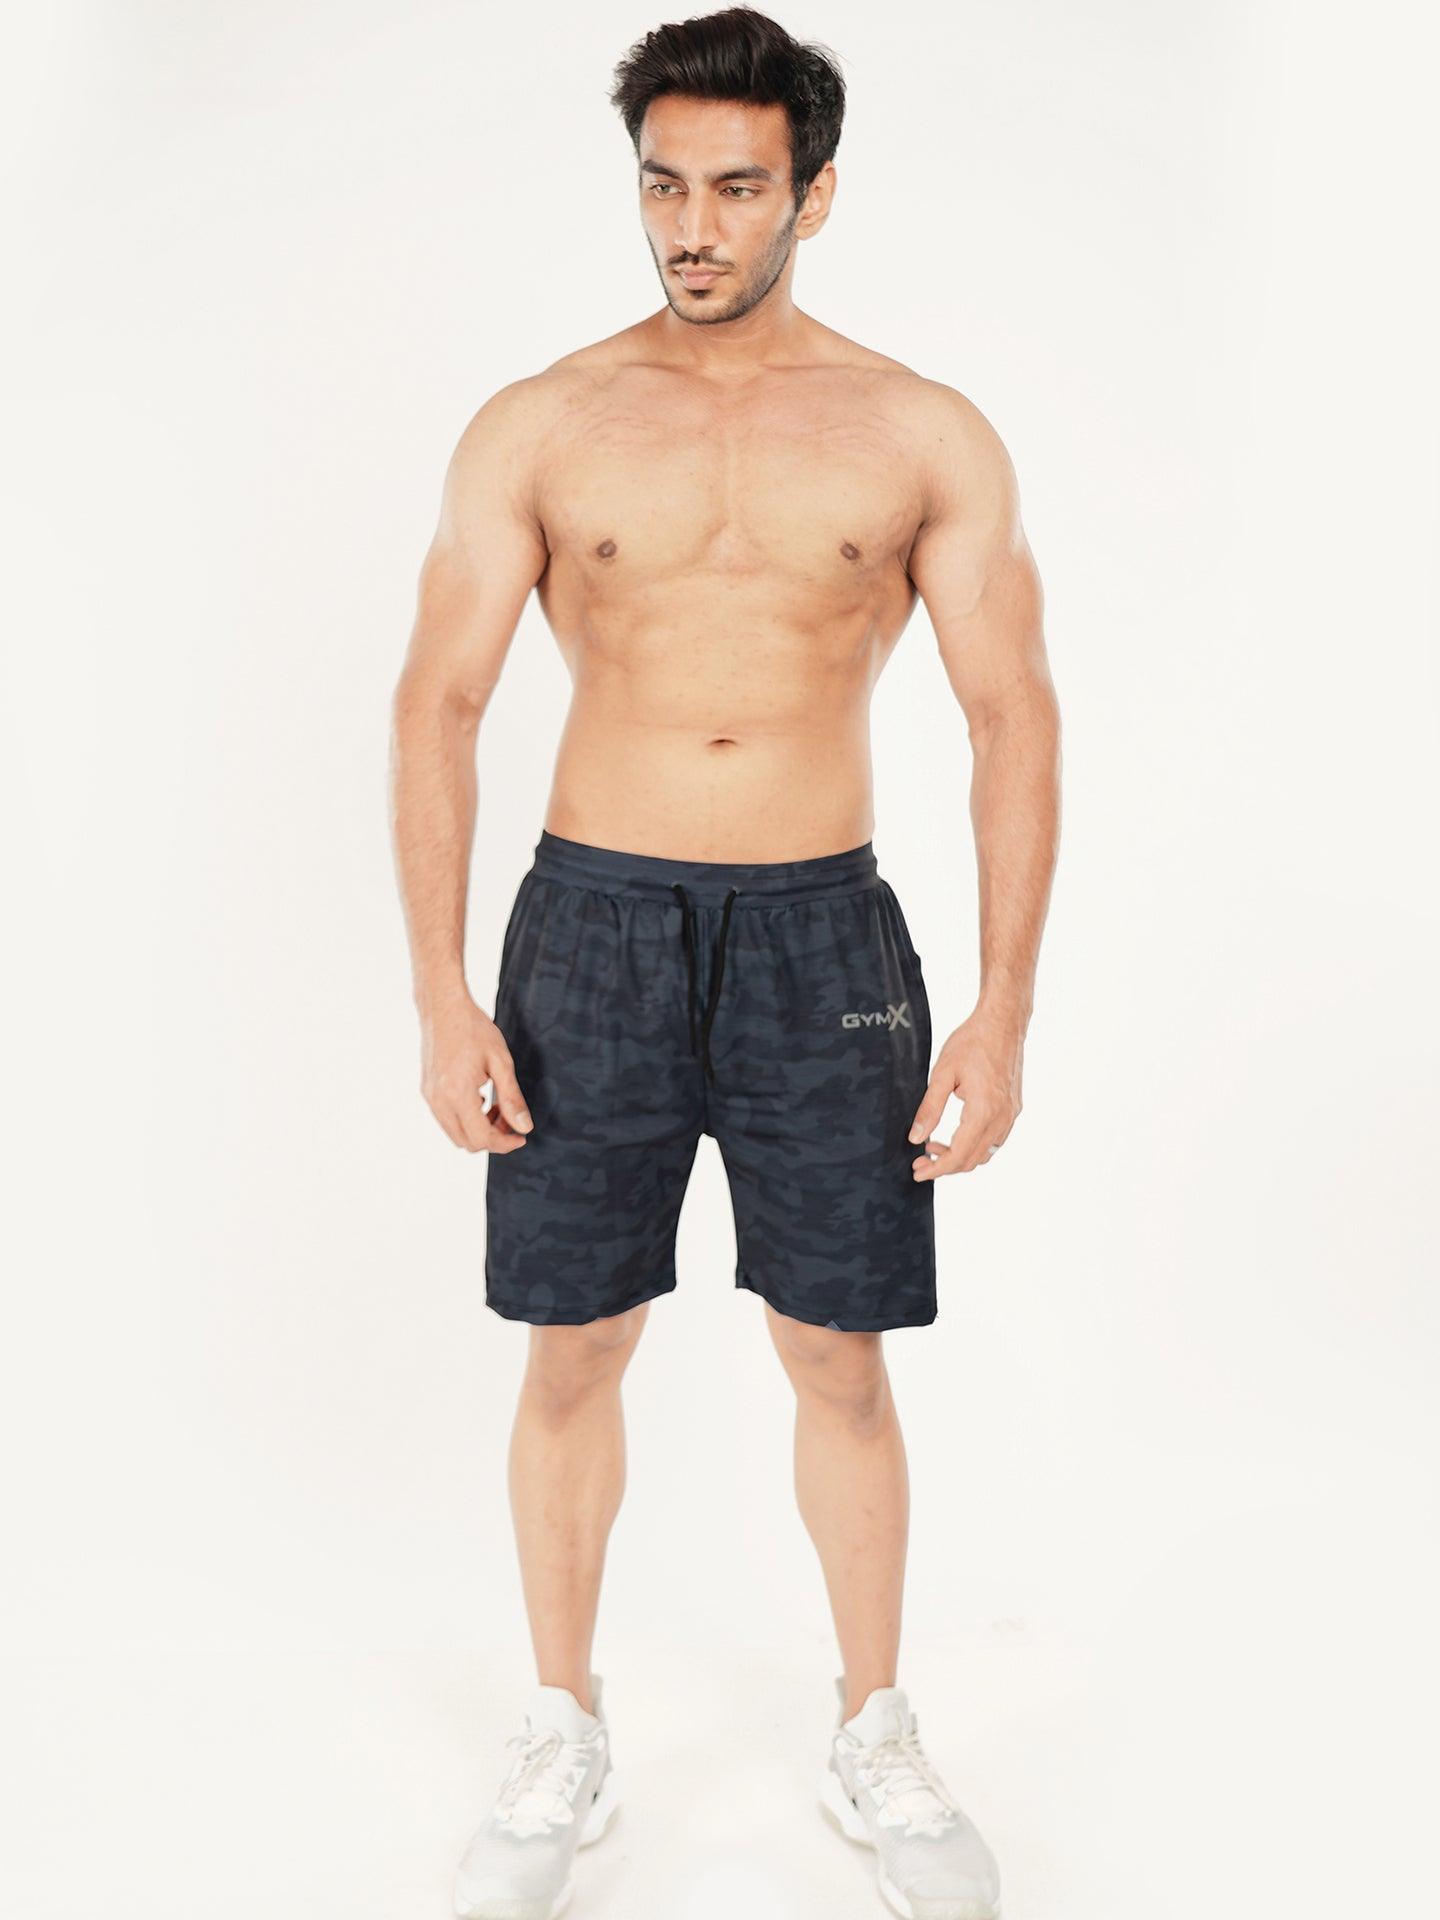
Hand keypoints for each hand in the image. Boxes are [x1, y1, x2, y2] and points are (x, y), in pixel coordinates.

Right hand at [419, 993, 532, 1152]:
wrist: (444, 1007)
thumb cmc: (474, 1029)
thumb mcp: (501, 1062)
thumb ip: (512, 1098)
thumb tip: (524, 1128)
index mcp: (457, 1094)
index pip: (481, 1138)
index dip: (504, 1143)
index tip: (521, 1136)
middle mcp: (439, 1101)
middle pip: (467, 1142)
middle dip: (493, 1137)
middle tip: (511, 1118)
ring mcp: (430, 1097)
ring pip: (456, 1134)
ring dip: (479, 1129)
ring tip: (497, 1106)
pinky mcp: (427, 1091)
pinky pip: (447, 1119)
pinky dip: (466, 1119)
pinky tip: (482, 1098)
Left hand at [907, 1007, 1022, 1179]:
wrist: (1002, 1022)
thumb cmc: (972, 1042)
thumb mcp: (942, 1073)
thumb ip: (930, 1109)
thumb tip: (916, 1138)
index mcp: (984, 1111)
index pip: (958, 1155)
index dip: (936, 1169)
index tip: (918, 1172)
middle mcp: (1002, 1118)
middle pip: (972, 1160)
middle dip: (945, 1166)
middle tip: (920, 1161)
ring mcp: (1011, 1114)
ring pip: (986, 1153)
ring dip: (960, 1156)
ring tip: (933, 1146)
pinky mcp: (1013, 1108)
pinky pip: (995, 1139)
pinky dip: (975, 1145)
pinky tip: (956, 1134)